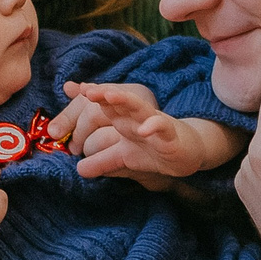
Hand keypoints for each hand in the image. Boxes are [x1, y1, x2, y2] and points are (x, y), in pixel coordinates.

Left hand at [53, 81, 245, 182]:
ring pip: (139, 108)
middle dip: (103, 94)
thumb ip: (100, 160)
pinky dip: (154, 126)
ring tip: (110, 95)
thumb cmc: (153, 149)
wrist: (187, 152)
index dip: (91, 97)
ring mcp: (154, 124)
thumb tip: (78, 170)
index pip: (105, 105)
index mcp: (124, 120)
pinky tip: (144, 129)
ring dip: (125, 100)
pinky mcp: (170, 136)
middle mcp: (137, 118)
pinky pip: (162, 128)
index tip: (73, 89)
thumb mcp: (123, 156)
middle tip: (86, 91)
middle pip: (119, 102)